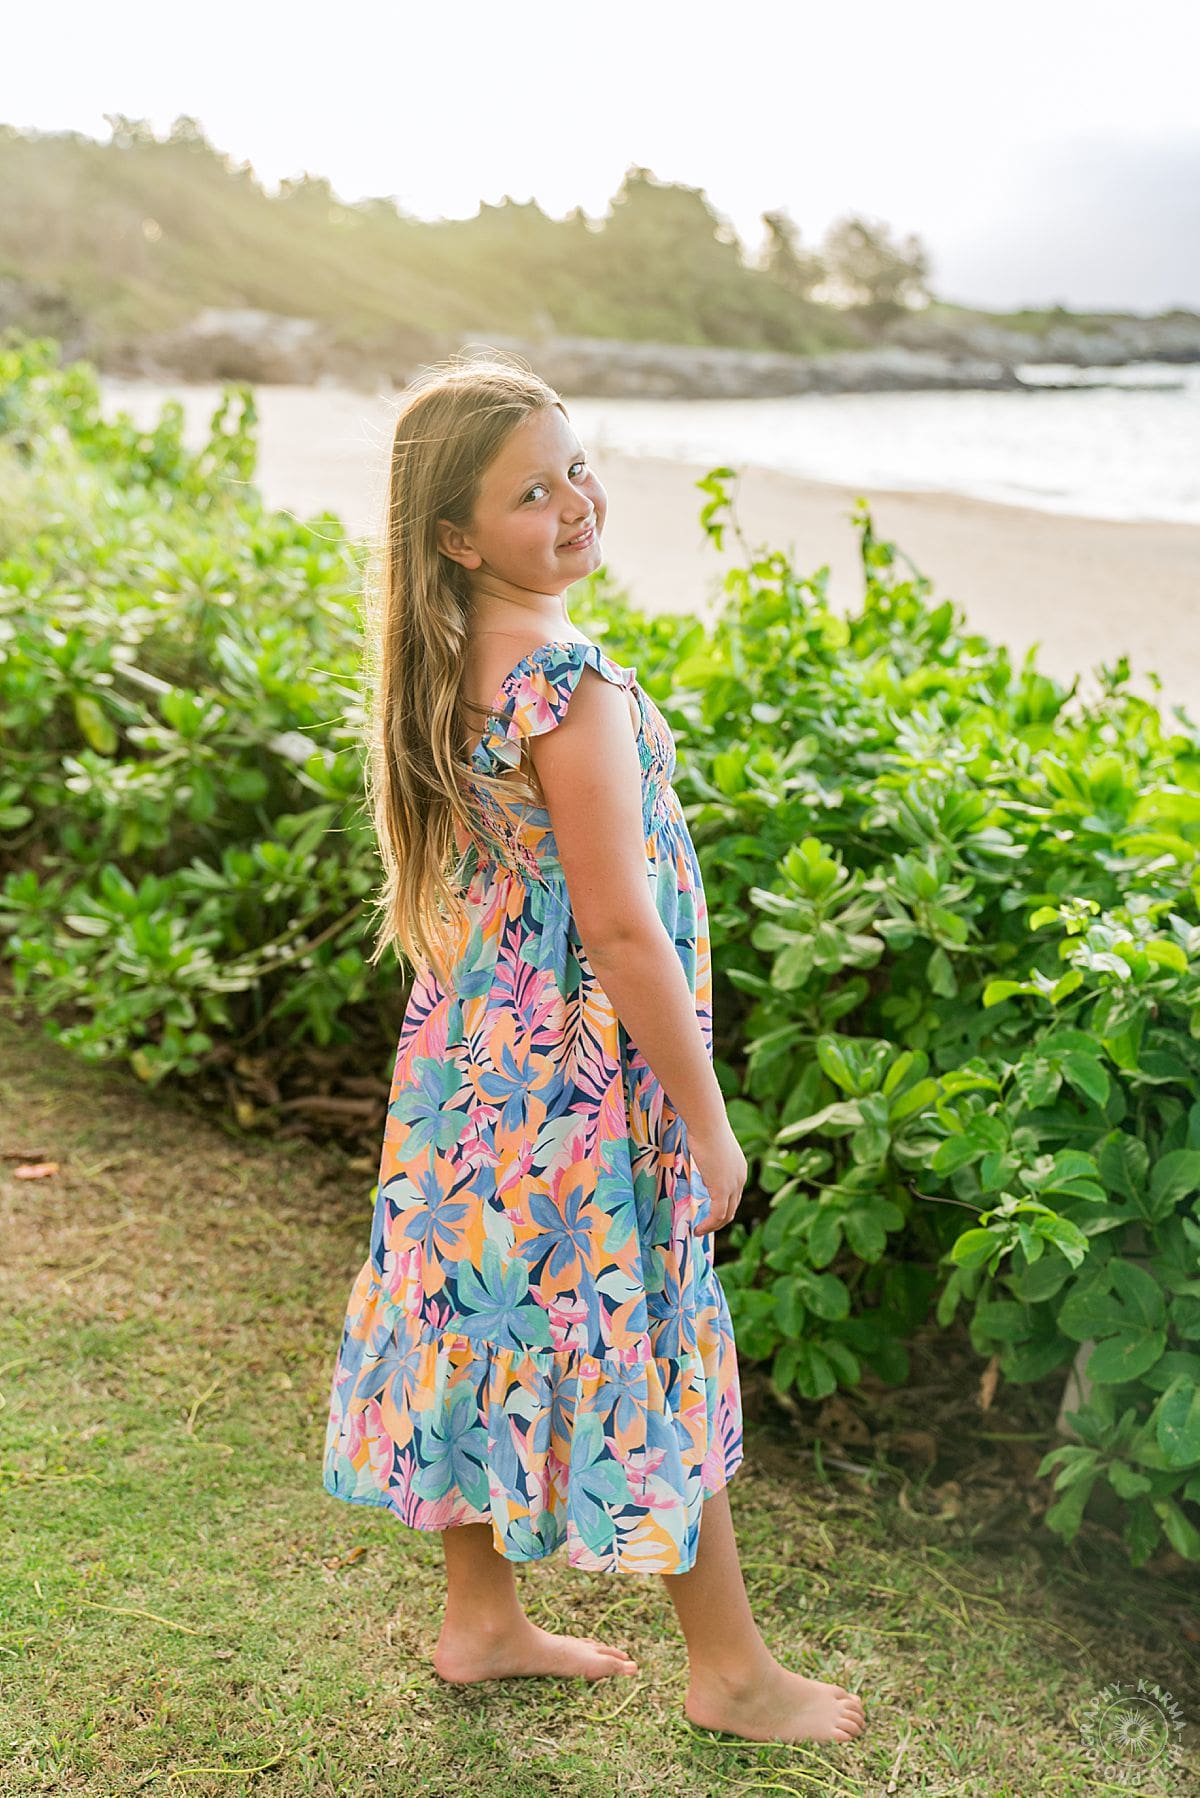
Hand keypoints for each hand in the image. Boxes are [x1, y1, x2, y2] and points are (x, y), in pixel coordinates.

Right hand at [687, 1121, 746, 1235]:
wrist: (708, 1124)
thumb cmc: (705, 1129)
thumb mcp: (710, 1149)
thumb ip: (710, 1163)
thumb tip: (703, 1172)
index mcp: (740, 1169)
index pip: (734, 1195)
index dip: (722, 1206)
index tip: (707, 1212)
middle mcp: (741, 1179)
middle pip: (733, 1208)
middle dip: (719, 1220)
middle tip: (704, 1227)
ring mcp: (733, 1185)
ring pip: (726, 1215)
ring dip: (712, 1226)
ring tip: (699, 1231)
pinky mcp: (722, 1190)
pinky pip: (717, 1215)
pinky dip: (708, 1225)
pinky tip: (698, 1229)